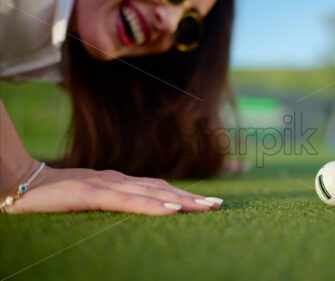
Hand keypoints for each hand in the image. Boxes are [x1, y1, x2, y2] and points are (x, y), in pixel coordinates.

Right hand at [4, 163, 221, 214]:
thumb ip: (116, 199)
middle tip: (219, 205)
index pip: (159, 188)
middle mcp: (119, 180)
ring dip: (181, 201)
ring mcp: (107, 184)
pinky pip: (127, 201)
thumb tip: (141, 206)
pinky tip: (171, 210)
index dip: (185, 195)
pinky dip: (151, 206)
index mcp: (121, 182)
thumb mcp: (93, 197)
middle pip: (163, 188)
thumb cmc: (58, 193)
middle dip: (192, 198)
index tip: (209, 203)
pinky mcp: (92, 193)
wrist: (24, 182)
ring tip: (206, 208)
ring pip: (151, 193)